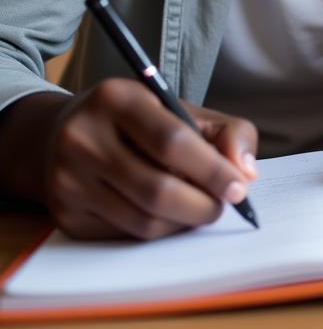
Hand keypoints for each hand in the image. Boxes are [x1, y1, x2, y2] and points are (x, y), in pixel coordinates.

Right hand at [34, 79, 258, 238]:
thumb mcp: (182, 110)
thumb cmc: (141, 121)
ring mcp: (67, 179)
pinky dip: (158, 231)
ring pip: (142, 220)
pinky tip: (168, 214)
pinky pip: (124, 235)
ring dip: (183, 222)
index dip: (212, 169)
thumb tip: (246, 172)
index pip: (172, 141)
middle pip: (157, 189)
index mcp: (117, 99)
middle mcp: (83, 138)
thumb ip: (227, 132)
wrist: (64, 133)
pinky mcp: (64, 214)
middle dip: (202, 204)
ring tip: (200, 208)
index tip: (239, 188)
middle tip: (223, 205)